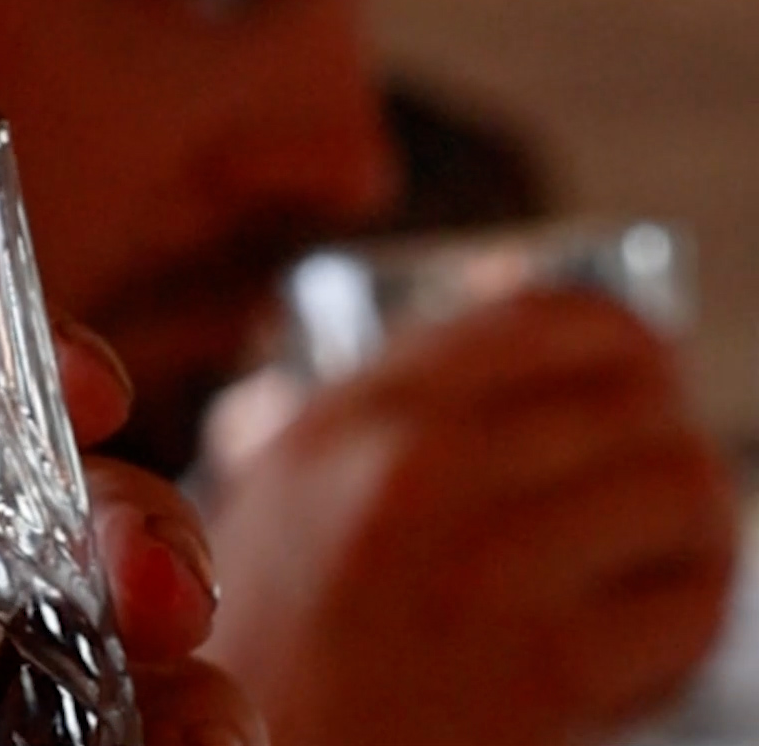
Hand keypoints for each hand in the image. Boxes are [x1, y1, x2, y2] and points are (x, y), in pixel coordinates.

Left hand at [0, 282, 261, 745]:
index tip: (74, 384)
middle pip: (20, 477)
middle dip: (116, 507)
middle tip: (152, 583)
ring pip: (97, 609)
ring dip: (170, 645)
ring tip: (206, 715)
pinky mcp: (0, 717)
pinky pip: (106, 713)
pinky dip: (176, 723)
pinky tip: (198, 743)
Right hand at [201, 291, 737, 745]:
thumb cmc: (267, 654)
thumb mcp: (284, 487)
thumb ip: (379, 395)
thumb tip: (510, 291)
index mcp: (349, 412)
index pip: (554, 317)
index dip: (622, 352)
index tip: (625, 396)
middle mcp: (406, 463)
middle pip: (639, 395)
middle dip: (661, 451)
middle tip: (641, 508)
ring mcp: (478, 561)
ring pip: (684, 488)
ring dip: (688, 541)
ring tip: (641, 580)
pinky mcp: (540, 665)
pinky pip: (689, 608)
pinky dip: (681, 634)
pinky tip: (626, 661)